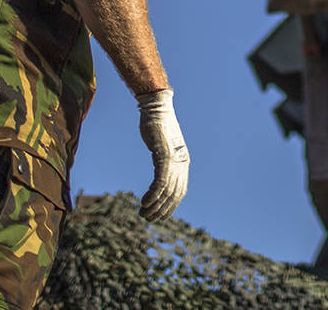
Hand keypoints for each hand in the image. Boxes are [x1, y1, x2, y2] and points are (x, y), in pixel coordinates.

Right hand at [136, 89, 188, 220]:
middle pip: (174, 195)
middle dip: (161, 210)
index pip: (180, 192)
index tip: (160, 216)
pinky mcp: (164, 156)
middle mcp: (181, 164)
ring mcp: (174, 160)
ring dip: (155, 206)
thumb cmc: (158, 127)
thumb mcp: (164, 147)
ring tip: (144, 214)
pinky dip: (152, 195)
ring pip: (166, 191)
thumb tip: (162, 168)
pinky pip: (160, 182)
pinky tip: (144, 202)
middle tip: (148, 218)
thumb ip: (165, 160)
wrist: (157, 108)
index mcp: (183, 163)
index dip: (171, 207)